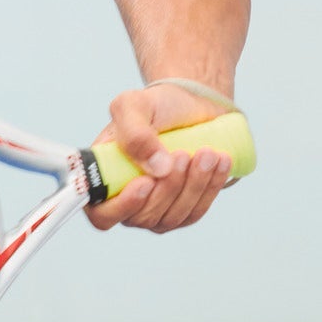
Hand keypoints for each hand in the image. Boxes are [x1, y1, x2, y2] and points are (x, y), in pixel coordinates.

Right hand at [84, 82, 234, 233]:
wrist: (191, 105)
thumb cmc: (157, 106)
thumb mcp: (134, 105)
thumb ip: (134, 133)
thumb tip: (157, 169)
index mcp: (105, 178)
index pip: (102, 214)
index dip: (122, 206)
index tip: (145, 182)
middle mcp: (126, 201)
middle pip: (143, 217)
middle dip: (168, 187)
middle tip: (183, 154)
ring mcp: (155, 211)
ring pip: (173, 216)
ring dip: (193, 185)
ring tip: (207, 152)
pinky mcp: (182, 210)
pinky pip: (196, 211)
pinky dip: (210, 187)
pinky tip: (220, 162)